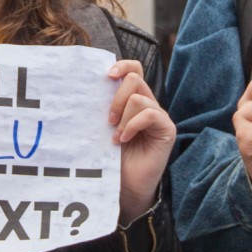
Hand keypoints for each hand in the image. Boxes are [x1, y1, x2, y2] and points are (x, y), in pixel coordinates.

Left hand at [106, 58, 176, 224]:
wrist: (125, 186)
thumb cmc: (112, 158)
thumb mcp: (103, 128)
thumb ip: (102, 108)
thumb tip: (85, 87)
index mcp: (133, 100)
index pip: (133, 70)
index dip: (122, 65)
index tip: (106, 76)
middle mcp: (147, 104)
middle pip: (134, 78)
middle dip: (116, 97)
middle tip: (108, 120)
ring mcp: (158, 116)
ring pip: (138, 98)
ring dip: (122, 117)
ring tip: (116, 137)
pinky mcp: (167, 129)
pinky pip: (150, 114)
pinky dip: (132, 125)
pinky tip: (124, 140)